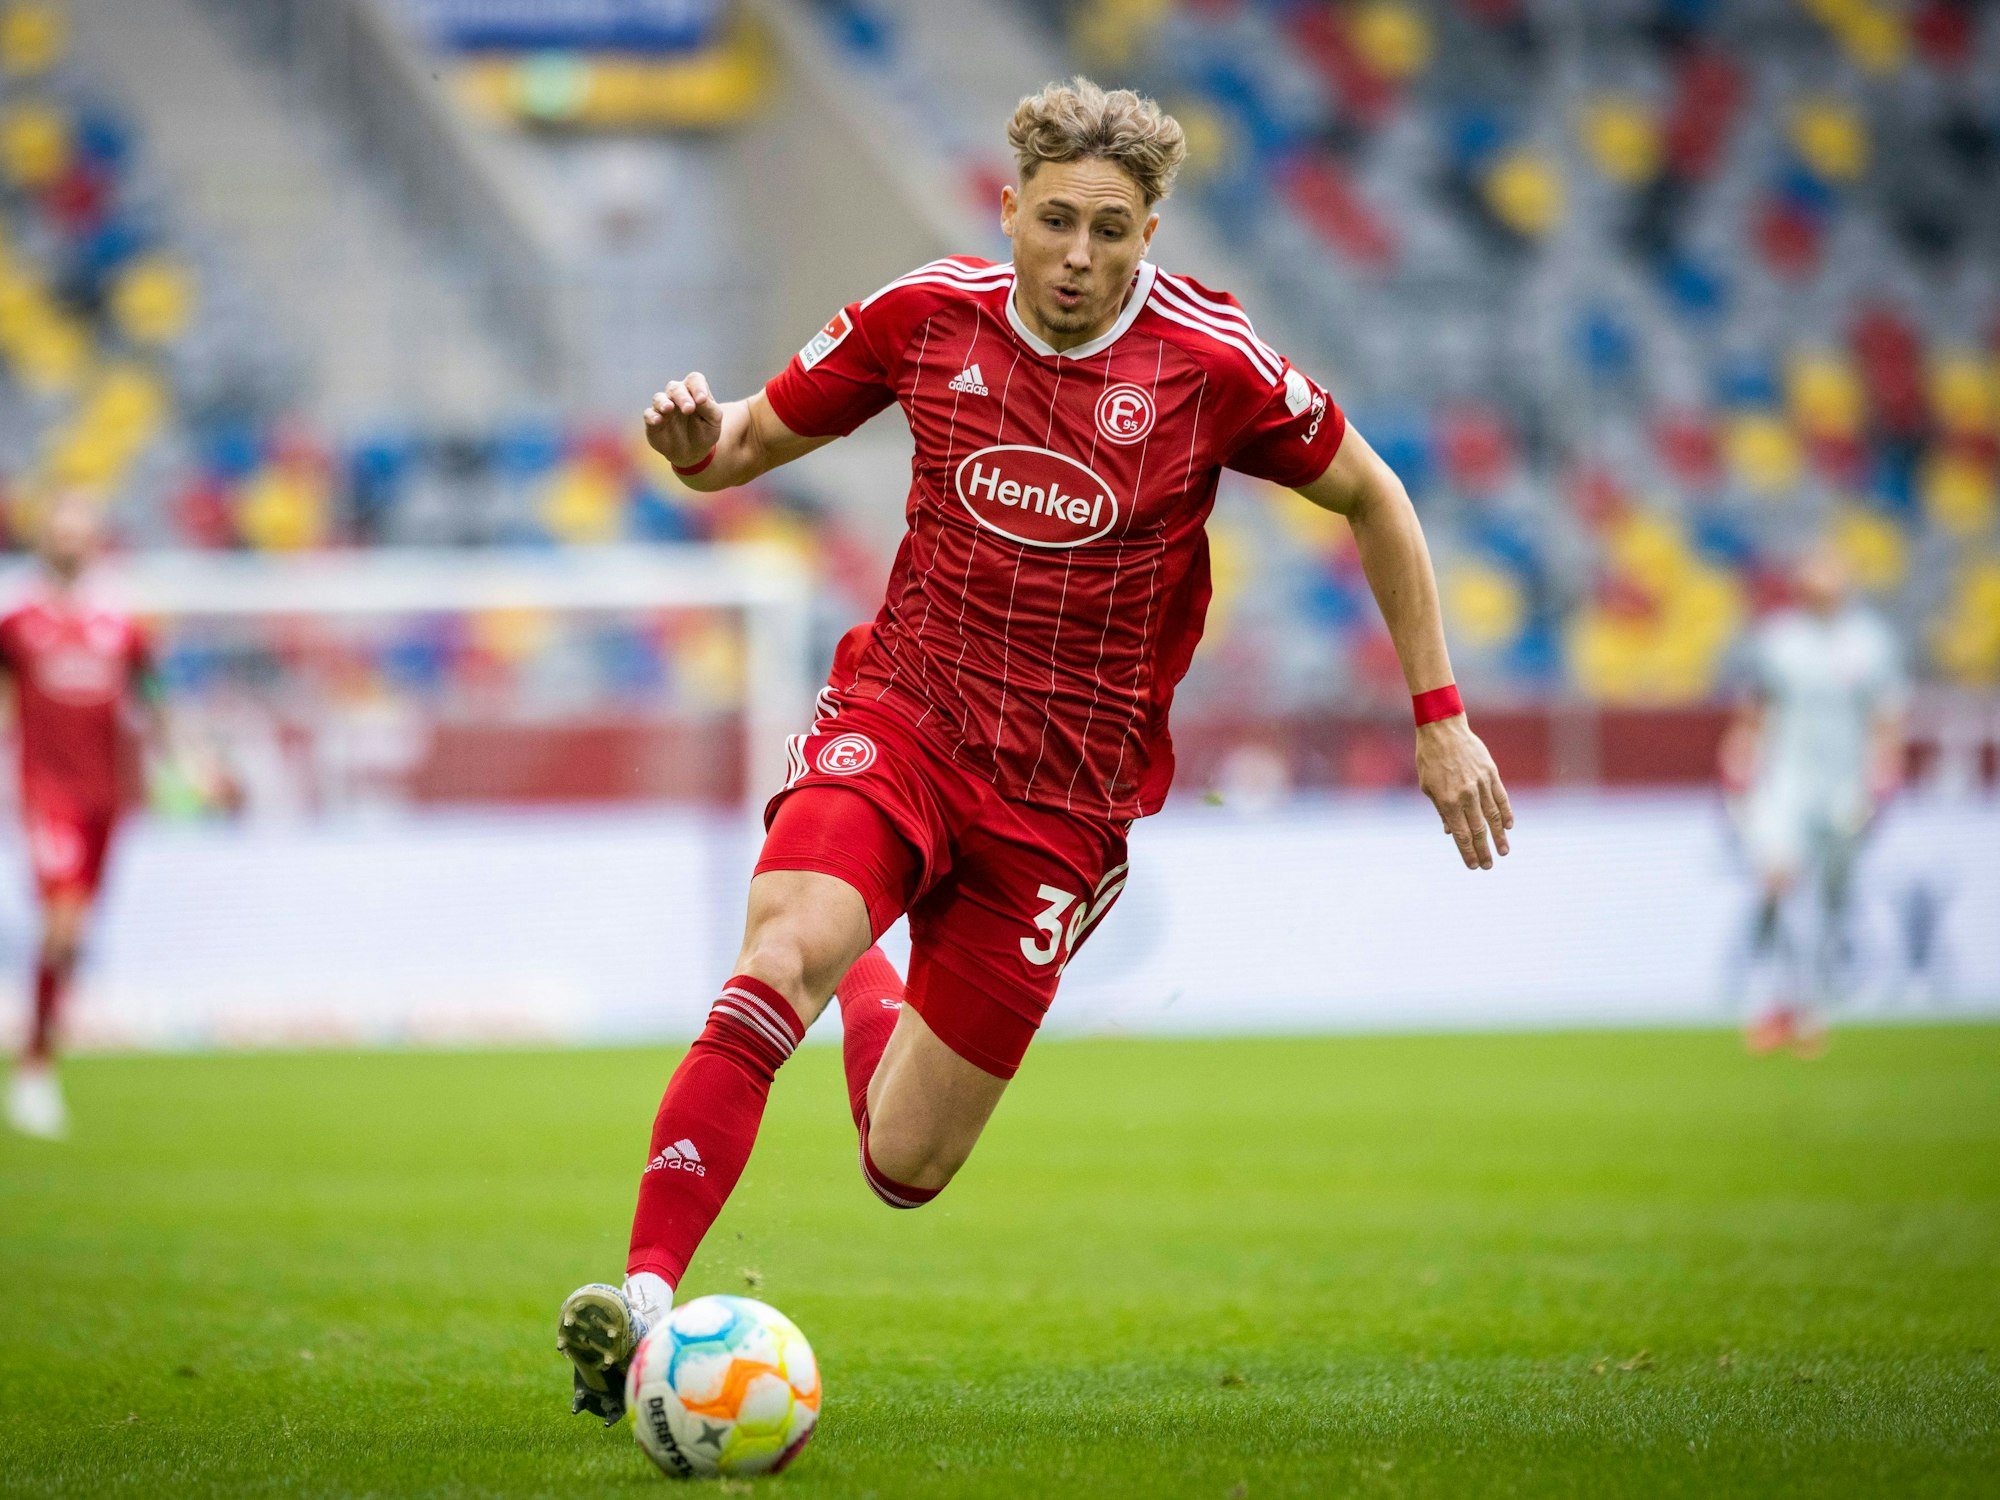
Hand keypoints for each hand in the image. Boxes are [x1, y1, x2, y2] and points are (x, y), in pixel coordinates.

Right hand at [643, 372, 724, 467]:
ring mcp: (663, 407)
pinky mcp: (652, 420)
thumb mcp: (714, 421)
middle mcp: (676, 396)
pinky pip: (648, 414)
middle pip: (675, 387)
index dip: (697, 387)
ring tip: (668, 408)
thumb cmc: (705, 432)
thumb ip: (709, 408)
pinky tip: (657, 420)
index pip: (694, 380)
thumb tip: (701, 398)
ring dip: (663, 402)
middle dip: (682, 397)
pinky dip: (652, 416)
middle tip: (688, 409)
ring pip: (659, 398)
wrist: (693, 452)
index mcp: (693, 392)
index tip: (702, 400)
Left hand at [1415, 715, 1512, 870]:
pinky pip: (1501, 797)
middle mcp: (1466, 795)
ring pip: (1493, 816)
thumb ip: (1441, 810)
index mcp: (1447, 801)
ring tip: (1504, 852)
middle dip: (1484, 850)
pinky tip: (1509, 826)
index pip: (1461, 834)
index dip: (1468, 852)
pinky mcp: (1491, 773)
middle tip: (1489, 865)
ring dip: (1500, 836)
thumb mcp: (1428, 787)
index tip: (1473, 865)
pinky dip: (1506, 813)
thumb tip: (1451, 832)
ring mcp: (1480, 784)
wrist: (1443, 730)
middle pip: (1478, 830)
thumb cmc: (1430, 759)